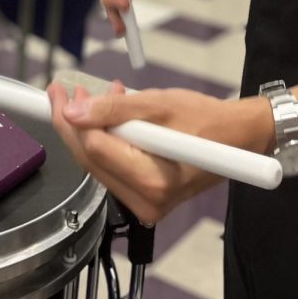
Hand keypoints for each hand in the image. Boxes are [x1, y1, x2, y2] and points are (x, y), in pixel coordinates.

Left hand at [47, 82, 268, 223]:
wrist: (238, 139)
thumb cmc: (205, 118)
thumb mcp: (159, 104)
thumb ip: (114, 110)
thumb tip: (73, 112)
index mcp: (152, 180)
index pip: (94, 148)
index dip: (70, 118)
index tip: (59, 91)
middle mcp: (147, 203)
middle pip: (91, 162)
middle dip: (73, 125)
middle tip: (65, 94)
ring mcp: (147, 207)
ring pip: (99, 167)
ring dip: (89, 132)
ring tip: (91, 99)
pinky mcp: (147, 201)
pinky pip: (114, 171)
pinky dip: (106, 144)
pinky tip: (110, 119)